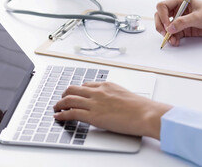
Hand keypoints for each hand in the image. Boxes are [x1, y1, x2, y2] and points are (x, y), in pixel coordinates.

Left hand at [53, 82, 171, 138]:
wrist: (145, 113)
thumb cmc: (140, 107)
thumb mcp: (124, 95)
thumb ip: (113, 96)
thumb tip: (109, 103)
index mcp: (106, 85)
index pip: (86, 85)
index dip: (77, 90)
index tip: (74, 94)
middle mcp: (98, 92)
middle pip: (73, 89)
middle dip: (65, 94)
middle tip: (61, 99)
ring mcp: (94, 103)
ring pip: (69, 99)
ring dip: (60, 104)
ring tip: (56, 108)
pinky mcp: (93, 116)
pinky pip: (72, 113)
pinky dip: (62, 115)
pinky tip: (58, 116)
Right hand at [154, 0, 201, 45]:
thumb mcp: (198, 17)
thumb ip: (183, 22)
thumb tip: (169, 28)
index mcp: (181, 1)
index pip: (163, 6)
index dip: (162, 16)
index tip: (168, 25)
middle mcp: (179, 10)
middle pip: (161, 17)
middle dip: (161, 26)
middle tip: (165, 34)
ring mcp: (180, 20)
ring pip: (166, 27)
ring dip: (167, 34)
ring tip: (172, 40)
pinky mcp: (184, 29)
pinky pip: (173, 34)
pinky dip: (172, 39)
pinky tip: (176, 42)